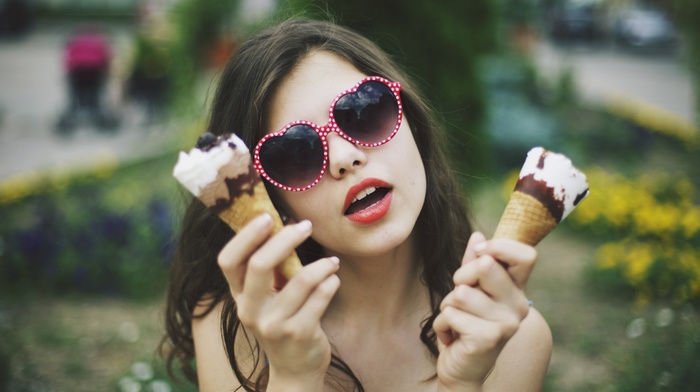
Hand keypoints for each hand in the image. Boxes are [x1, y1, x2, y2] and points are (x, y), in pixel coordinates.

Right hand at [217, 214, 339, 389]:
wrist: (294, 369)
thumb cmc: (282, 321)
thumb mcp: (266, 298)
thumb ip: (269, 268)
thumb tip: (284, 221)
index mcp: (239, 296)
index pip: (227, 261)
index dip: (245, 236)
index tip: (267, 217)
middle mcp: (250, 310)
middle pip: (260, 264)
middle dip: (286, 239)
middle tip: (306, 226)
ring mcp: (274, 324)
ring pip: (300, 280)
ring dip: (322, 264)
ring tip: (332, 261)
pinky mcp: (299, 334)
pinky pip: (321, 296)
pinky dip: (331, 281)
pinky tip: (333, 280)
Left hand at [434, 232, 532, 389]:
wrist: (462, 370)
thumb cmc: (465, 325)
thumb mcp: (469, 290)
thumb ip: (473, 263)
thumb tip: (477, 235)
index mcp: (517, 290)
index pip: (526, 255)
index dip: (499, 246)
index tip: (479, 253)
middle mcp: (518, 305)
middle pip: (485, 266)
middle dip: (460, 277)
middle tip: (459, 297)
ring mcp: (507, 323)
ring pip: (461, 293)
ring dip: (447, 306)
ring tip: (456, 321)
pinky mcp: (488, 338)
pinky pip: (451, 314)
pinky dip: (441, 325)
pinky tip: (452, 337)